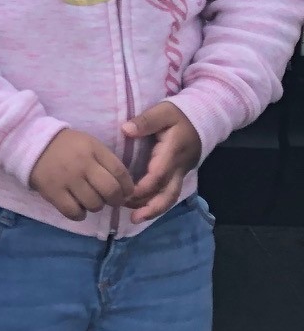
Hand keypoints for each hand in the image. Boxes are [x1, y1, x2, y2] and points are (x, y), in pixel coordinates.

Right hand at [29, 128, 133, 220]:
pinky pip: (74, 212)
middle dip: (116, 200)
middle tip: (111, 201)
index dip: (128, 186)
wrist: (32, 143)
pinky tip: (77, 207)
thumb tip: (124, 187)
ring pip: (94, 204)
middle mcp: (82, 164)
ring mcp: (67, 179)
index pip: (120, 172)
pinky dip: (79, 214)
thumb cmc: (66, 146)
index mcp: (93, 149)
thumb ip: (106, 161)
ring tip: (90, 200)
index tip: (126, 192)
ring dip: (96, 206)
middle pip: (110, 190)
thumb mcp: (89, 144)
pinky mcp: (53, 192)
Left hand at [122, 101, 202, 221]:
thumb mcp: (163, 111)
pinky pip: (169, 193)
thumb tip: (126, 130)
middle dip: (151, 207)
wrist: (204, 119)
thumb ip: (146, 121)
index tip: (126, 193)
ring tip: (135, 218)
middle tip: (133, 218)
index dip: (144, 186)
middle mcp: (178, 166)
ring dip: (154, 209)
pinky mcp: (179, 175)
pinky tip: (143, 209)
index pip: (159, 174)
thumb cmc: (180, 115)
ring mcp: (181, 172)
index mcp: (172, 151)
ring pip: (171, 196)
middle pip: (169, 193)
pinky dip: (157, 203)